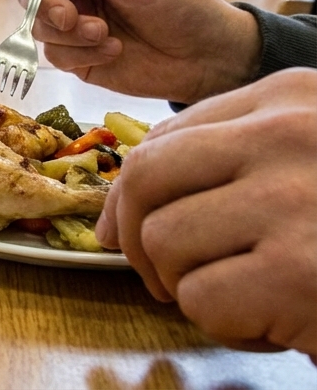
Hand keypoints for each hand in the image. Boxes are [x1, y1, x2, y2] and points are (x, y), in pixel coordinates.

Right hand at [10, 0, 259, 103]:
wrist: (209, 56)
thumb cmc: (182, 2)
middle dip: (44, 4)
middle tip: (70, 16)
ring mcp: (76, 27)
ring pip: (38, 27)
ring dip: (69, 33)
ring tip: (105, 33)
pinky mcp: (80, 59)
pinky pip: (56, 56)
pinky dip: (82, 54)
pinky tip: (114, 50)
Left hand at [95, 68, 316, 357]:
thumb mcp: (305, 161)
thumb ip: (230, 157)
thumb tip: (125, 201)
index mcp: (293, 96)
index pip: (168, 135)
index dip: (131, 192)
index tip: (129, 229)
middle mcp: (291, 134)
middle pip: (148, 178)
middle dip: (138, 237)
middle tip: (164, 276)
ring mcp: (295, 199)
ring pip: (166, 241)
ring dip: (191, 287)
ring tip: (248, 297)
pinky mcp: (299, 272)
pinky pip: (202, 299)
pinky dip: (229, 326)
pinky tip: (279, 323)